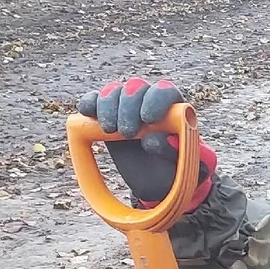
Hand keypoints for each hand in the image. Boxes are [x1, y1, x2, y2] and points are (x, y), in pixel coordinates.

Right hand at [76, 77, 214, 211]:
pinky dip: (89, 104)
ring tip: (110, 130)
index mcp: (173, 108)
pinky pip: (93, 100)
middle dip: (128, 107)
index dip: (155, 101)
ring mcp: (126, 105)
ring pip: (114, 91)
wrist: (156, 181)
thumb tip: (154, 140)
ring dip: (108, 107)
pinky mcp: (106, 114)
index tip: (148, 119)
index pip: (165, 92)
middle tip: (127, 133)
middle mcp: (149, 101)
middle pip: (136, 88)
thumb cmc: (174, 170)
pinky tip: (88, 113)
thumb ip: (175, 153)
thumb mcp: (182, 168)